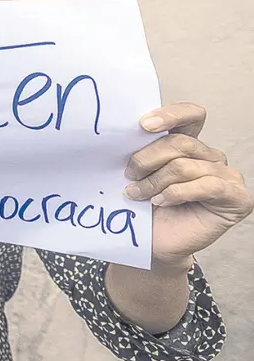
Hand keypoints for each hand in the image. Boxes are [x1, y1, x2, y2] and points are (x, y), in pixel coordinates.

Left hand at [124, 103, 252, 268]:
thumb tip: (124, 134)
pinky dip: (177, 193)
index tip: (143, 124)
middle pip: (180, 142)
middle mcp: (210, 157)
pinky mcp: (236, 197)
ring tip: (137, 194)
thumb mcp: (140, 175)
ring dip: (155, 181)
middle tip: (128, 174)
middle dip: (147, 158)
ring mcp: (227, 176)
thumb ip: (142, 153)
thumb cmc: (146, 209)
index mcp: (190, 145)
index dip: (170, 115)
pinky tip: (160, 202)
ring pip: (185, 166)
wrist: (154, 245)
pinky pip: (206, 185)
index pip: (190, 115)